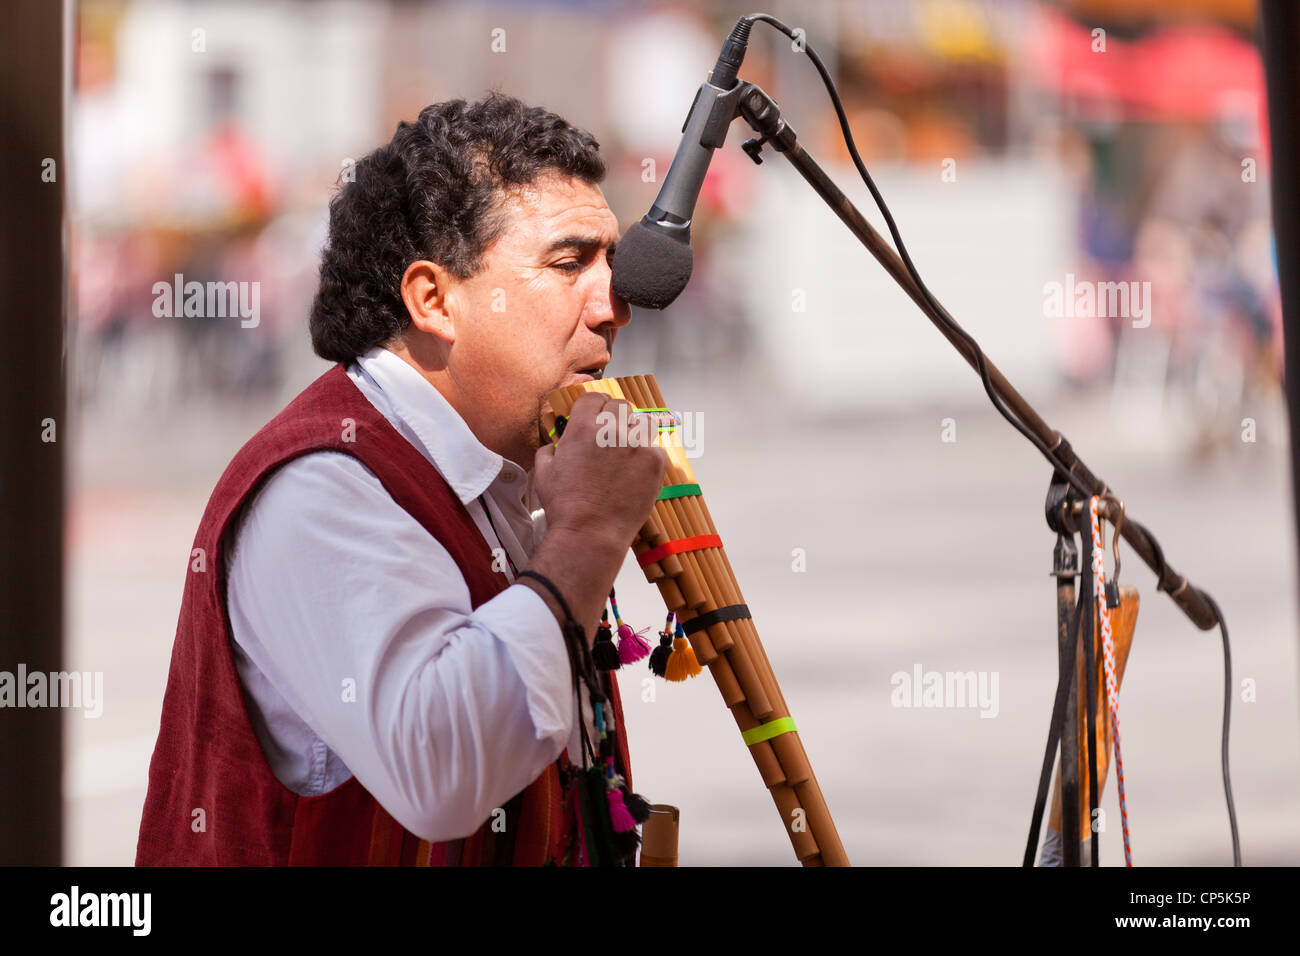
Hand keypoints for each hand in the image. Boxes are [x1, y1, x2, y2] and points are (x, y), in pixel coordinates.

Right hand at [533, 393, 666, 553]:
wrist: (590, 533)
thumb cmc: (566, 506)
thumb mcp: (543, 472)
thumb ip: (550, 449)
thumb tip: (556, 445)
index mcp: (583, 427)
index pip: (594, 397)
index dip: (595, 405)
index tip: (598, 414)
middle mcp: (611, 430)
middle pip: (621, 406)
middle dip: (615, 417)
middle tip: (613, 435)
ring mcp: (636, 444)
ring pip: (643, 422)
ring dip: (635, 431)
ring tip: (628, 451)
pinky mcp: (655, 461)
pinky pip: (656, 448)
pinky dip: (648, 457)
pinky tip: (637, 473)